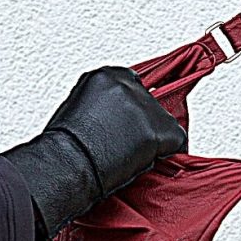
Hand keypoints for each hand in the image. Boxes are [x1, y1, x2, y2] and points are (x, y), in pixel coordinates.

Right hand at [3, 66, 187, 240]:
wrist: (66, 165)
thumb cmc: (63, 146)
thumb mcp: (78, 108)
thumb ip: (102, 103)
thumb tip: (115, 117)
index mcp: (105, 75)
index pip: (132, 86)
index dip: (131, 109)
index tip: (127, 123)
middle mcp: (127, 85)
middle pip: (149, 102)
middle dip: (141, 123)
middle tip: (126, 144)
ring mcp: (144, 106)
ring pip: (163, 121)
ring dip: (152, 137)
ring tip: (130, 155)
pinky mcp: (157, 128)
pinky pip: (177, 140)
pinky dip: (168, 152)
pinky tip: (148, 160)